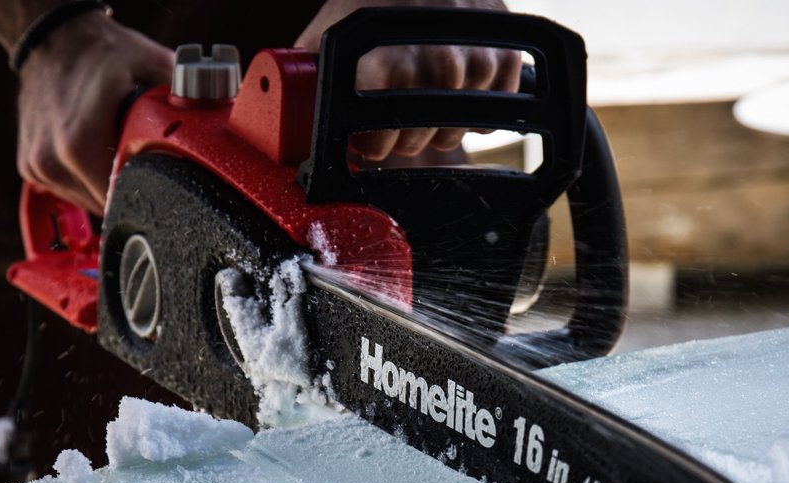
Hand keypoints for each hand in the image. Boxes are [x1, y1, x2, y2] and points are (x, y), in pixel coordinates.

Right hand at [15, 13, 172, 214]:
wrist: (53, 39)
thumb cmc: (103, 53)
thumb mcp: (153, 66)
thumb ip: (184, 103)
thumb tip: (214, 130)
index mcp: (79, 145)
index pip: (124, 202)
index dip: (152, 196)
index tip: (166, 185)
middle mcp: (53, 161)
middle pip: (108, 206)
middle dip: (134, 191)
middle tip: (146, 163)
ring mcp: (38, 167)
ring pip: (89, 203)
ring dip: (109, 187)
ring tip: (118, 153)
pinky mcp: (31, 168)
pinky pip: (72, 192)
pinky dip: (89, 180)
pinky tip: (98, 154)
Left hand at [294, 0, 521, 160]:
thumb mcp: (329, 30)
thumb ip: (310, 74)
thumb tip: (284, 120)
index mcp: (385, 59)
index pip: (382, 138)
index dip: (373, 146)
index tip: (368, 141)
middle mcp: (432, 56)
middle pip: (424, 136)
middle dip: (406, 137)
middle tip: (396, 123)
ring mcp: (473, 51)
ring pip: (462, 124)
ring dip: (443, 125)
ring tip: (426, 108)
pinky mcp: (504, 43)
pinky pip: (502, 101)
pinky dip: (484, 105)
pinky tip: (463, 93)